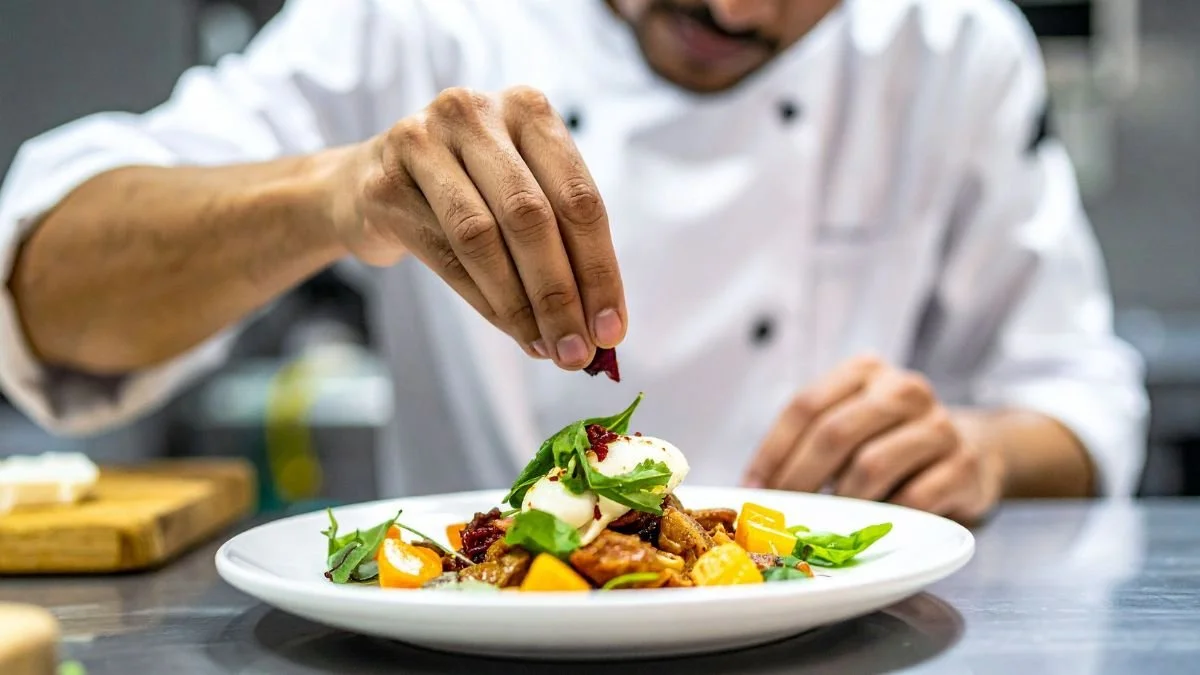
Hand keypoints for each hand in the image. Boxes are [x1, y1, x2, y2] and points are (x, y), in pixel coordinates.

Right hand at [329, 87, 625, 368]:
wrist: (371, 181)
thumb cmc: (469, 189)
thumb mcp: (521, 191)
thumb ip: (563, 242)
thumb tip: (602, 327)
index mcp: (527, 107)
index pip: (577, 196)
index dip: (599, 269)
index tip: (611, 329)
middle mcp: (475, 113)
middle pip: (530, 216)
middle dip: (560, 295)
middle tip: (577, 353)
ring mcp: (422, 142)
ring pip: (482, 237)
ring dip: (520, 306)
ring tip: (544, 348)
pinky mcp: (385, 183)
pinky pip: (444, 255)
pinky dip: (484, 302)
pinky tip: (510, 330)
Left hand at [742, 355, 1005, 521]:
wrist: (973, 453)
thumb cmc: (891, 442)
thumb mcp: (851, 427)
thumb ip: (809, 443)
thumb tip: (754, 488)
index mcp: (865, 371)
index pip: (805, 406)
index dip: (773, 451)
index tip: (753, 488)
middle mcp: (903, 389)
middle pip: (834, 433)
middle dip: (799, 479)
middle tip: (783, 513)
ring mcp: (938, 425)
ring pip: (870, 466)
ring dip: (840, 501)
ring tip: (827, 521)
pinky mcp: (964, 465)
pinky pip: (912, 499)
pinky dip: (885, 517)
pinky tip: (874, 526)